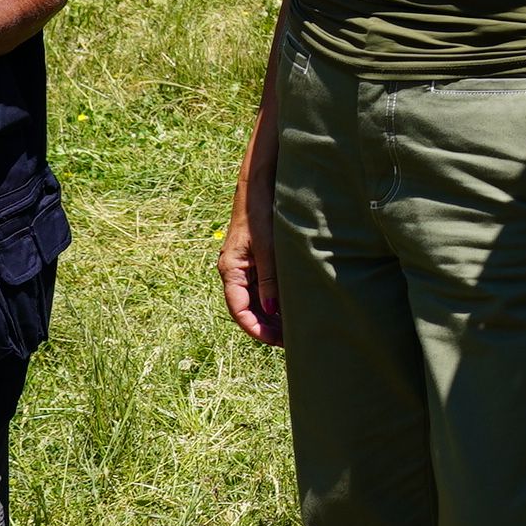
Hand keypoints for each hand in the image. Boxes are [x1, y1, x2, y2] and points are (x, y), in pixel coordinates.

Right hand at [218, 161, 282, 344]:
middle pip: (248, 309)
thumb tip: (272, 310)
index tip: (275, 340)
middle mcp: (235, 272)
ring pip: (256, 300)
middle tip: (291, 339)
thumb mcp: (267, 247)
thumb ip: (269, 279)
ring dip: (272, 315)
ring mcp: (245, 267)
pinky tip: (292, 306)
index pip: (239, 310)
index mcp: (231, 270)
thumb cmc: (261, 212)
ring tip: (294, 327)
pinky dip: (275, 299)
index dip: (256, 329)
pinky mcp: (256, 260)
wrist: (259, 185)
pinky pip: (263, 287)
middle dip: (266, 326)